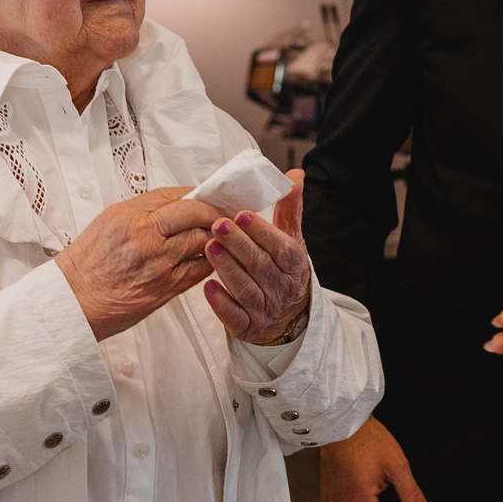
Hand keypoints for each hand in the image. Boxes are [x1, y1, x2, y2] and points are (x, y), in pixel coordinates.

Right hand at [54, 186, 218, 339]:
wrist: (72, 301)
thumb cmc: (85, 267)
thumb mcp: (106, 225)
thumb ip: (140, 214)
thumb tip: (172, 207)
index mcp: (127, 215)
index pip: (172, 194)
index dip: (195, 194)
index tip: (205, 197)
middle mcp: (143, 234)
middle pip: (193, 213)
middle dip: (211, 213)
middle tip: (220, 216)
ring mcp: (156, 261)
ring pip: (201, 240)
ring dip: (214, 238)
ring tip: (217, 238)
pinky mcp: (164, 287)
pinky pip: (198, 269)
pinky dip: (208, 262)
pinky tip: (208, 260)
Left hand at [201, 169, 313, 344]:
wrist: (288, 318)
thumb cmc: (283, 272)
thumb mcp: (291, 240)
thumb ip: (289, 209)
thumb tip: (295, 176)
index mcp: (294, 265)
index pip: (280, 247)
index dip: (262, 231)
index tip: (243, 214)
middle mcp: (281, 288)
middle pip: (259, 265)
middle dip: (238, 244)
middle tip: (218, 225)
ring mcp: (264, 309)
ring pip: (245, 287)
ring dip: (227, 267)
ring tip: (209, 247)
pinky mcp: (247, 326)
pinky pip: (233, 315)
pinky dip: (221, 302)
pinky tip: (208, 286)